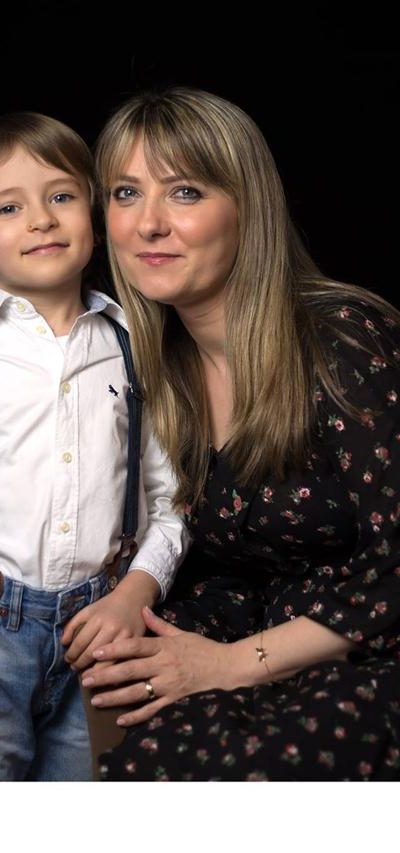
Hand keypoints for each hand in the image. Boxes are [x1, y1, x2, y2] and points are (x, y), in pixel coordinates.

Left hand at [61, 570, 159, 670]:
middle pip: (92, 653)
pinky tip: (103, 675)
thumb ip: (72, 624)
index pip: (80, 642)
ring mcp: (124, 636)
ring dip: (94, 673)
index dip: (71, 654)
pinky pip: (121, 661)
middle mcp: (111, 628)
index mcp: (98, 619)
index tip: (67, 659)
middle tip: (74, 668)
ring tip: (86, 676)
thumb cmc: (108, 606)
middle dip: (80, 664)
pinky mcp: (136, 642)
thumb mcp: (88, 610)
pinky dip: (111, 671)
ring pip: (107, 661)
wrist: (133, 597)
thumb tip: (63, 643)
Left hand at [80, 606, 231, 725]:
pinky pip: (152, 710)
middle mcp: (163, 666)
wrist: (225, 667)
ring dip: (115, 697)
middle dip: (106, 675)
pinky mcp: (173, 700)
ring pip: (137, 692)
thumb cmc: (201, 648)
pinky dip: (136, 716)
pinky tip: (120, 720)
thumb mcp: (180, 633)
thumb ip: (159, 625)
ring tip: (96, 700)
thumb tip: (143, 610)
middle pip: (130, 670)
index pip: (135, 646)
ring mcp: (168, 685)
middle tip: (86, 680)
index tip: (96, 653)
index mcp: (163, 647)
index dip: (114, 650)